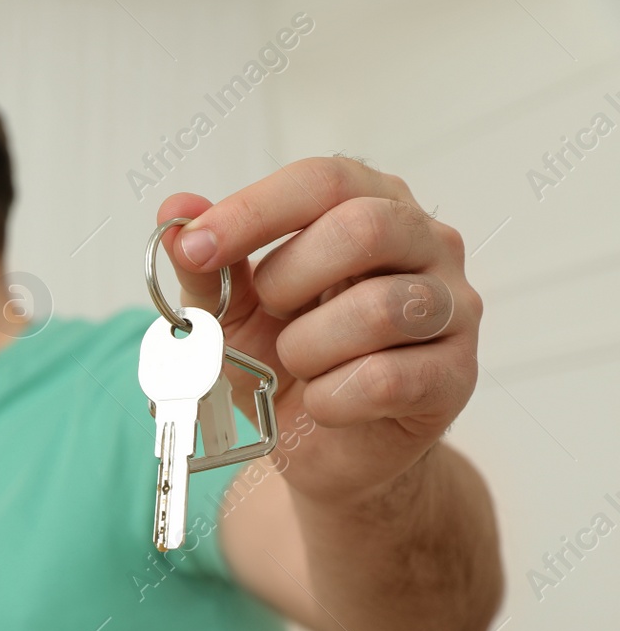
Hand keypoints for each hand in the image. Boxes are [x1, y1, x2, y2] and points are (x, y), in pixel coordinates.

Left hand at [157, 156, 482, 504]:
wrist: (324, 449)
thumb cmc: (284, 363)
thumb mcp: (231, 313)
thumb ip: (208, 266)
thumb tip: (175, 212)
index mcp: (372, 205)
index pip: (323, 180)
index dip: (255, 211)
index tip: (198, 247)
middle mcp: (426, 244)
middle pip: (365, 227)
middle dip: (288, 280)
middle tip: (268, 314)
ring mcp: (452, 308)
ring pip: (379, 309)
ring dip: (308, 348)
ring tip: (297, 364)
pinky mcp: (456, 375)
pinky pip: (387, 378)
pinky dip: (332, 398)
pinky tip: (324, 401)